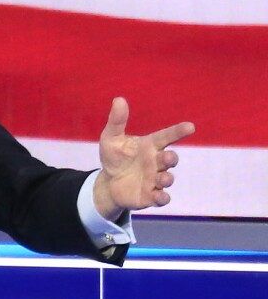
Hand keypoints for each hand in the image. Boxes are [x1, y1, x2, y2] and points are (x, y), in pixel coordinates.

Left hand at [94, 97, 194, 220]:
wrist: (109, 182)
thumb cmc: (115, 157)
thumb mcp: (111, 138)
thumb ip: (117, 121)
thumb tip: (118, 99)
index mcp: (150, 145)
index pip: (167, 136)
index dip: (178, 131)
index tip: (190, 126)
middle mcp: (156, 162)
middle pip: (169, 159)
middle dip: (171, 158)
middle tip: (168, 157)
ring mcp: (155, 180)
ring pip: (167, 179)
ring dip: (167, 178)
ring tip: (163, 178)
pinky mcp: (150, 196)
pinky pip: (161, 198)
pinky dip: (162, 198)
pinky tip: (160, 197)